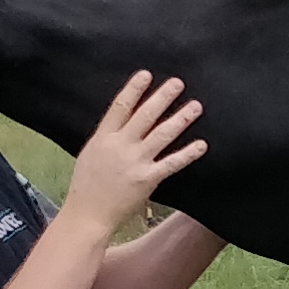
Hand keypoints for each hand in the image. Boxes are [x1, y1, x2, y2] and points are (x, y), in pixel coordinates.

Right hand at [63, 70, 209, 237]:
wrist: (87, 214)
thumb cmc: (87, 185)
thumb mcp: (91, 153)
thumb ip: (107, 136)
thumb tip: (122, 120)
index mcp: (103, 138)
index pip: (120, 106)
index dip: (134, 89)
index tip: (147, 74)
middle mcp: (120, 146)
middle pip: (145, 115)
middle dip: (163, 97)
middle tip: (178, 83)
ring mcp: (135, 162)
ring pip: (162, 135)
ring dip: (181, 119)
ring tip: (196, 106)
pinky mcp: (147, 179)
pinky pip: (172, 163)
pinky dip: (188, 153)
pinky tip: (201, 144)